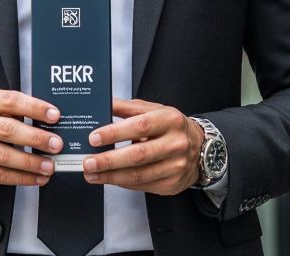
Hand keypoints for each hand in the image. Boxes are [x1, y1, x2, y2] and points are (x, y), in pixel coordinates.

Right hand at [0, 89, 62, 186]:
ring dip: (31, 163)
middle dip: (35, 138)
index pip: (10, 101)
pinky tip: (36, 178)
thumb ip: (17, 110)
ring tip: (49, 166)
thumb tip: (50, 122)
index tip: (54, 115)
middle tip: (56, 144)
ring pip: (4, 156)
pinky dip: (22, 178)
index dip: (34, 108)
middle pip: (7, 130)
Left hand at [82, 98, 203, 194]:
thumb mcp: (155, 110)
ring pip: (139, 175)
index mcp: (170, 120)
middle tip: (88, 162)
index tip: (94, 138)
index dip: (115, 133)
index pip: (140, 126)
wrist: (201, 149)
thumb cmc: (172, 127)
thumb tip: (104, 103)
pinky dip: (122, 183)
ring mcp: (176, 167)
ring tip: (91, 174)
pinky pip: (142, 186)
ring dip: (111, 177)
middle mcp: (176, 144)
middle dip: (109, 161)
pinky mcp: (171, 184)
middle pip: (138, 155)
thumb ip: (128, 108)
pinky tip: (109, 179)